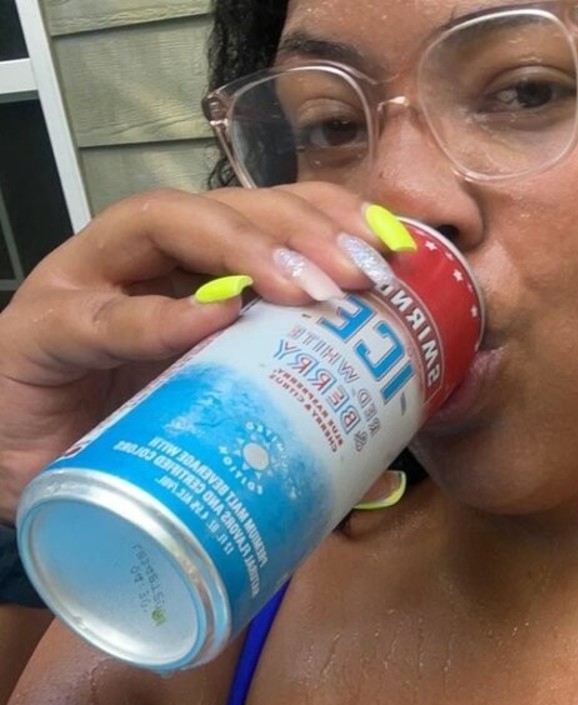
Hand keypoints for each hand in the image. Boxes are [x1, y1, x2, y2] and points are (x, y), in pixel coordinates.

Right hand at [0, 183, 396, 524]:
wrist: (21, 481)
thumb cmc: (124, 442)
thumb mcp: (216, 417)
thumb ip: (284, 416)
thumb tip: (380, 449)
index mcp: (190, 274)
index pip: (266, 216)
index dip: (332, 218)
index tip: (396, 247)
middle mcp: (141, 263)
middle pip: (226, 206)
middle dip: (302, 228)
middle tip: (363, 273)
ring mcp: (86, 286)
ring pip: (165, 227)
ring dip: (244, 250)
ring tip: (308, 289)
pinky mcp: (42, 333)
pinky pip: (102, 316)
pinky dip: (160, 318)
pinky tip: (214, 322)